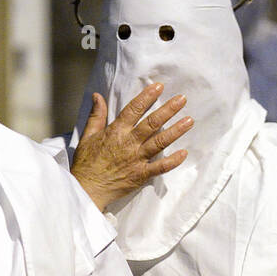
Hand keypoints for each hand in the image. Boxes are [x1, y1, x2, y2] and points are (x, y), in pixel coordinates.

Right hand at [70, 83, 191, 211]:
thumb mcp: (88, 135)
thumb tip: (97, 95)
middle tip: (182, 99)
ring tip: (189, 121)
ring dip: (176, 131)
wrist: (87, 188)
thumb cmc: (87, 163)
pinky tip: (184, 153)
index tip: (159, 87)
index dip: (147, 97)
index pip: (134, 109)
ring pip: (160, 142)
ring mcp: (137, 159)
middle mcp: (129, 143)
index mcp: (116, 131)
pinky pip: (160, 167)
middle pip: (152, 123)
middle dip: (168, 110)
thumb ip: (96, 115)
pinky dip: (173, 161)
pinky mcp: (141, 174)